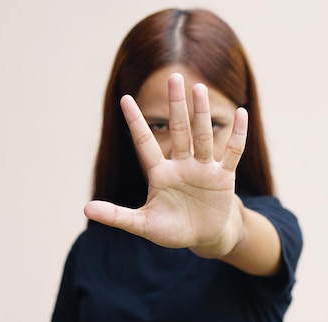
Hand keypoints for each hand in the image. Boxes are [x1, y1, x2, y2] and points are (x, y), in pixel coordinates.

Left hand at [84, 73, 247, 257]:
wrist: (203, 238)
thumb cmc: (172, 230)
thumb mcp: (142, 224)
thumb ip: (117, 216)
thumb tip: (86, 208)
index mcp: (160, 174)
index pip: (145, 142)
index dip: (135, 122)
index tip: (124, 99)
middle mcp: (181, 165)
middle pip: (179, 130)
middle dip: (176, 106)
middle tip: (174, 77)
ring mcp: (203, 169)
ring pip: (202, 136)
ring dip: (201, 113)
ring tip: (198, 89)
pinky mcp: (223, 177)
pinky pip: (232, 153)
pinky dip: (237, 135)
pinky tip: (241, 113)